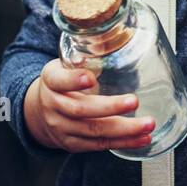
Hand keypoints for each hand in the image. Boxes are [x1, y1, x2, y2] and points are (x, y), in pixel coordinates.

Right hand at [25, 60, 154, 152]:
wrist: (39, 112)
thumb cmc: (61, 83)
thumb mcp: (64, 65)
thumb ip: (84, 57)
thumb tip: (112, 40)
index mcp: (51, 81)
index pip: (59, 81)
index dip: (74, 80)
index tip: (90, 77)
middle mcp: (54, 106)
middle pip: (81, 109)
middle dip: (110, 107)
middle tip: (134, 101)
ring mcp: (63, 128)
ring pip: (94, 131)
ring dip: (124, 129)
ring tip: (147, 124)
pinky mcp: (73, 144)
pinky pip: (100, 145)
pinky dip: (124, 142)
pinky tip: (143, 138)